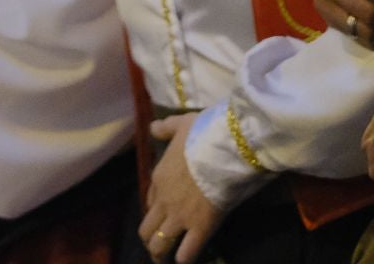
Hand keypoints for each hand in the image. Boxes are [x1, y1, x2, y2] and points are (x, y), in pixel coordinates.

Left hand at [139, 114, 226, 263]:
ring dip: (160, 253)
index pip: (149, 200)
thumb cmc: (205, 133)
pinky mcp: (200, 228)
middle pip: (147, 228)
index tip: (164, 210)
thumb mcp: (182, 123)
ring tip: (166, 258)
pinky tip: (186, 260)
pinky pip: (186, 253)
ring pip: (159, 244)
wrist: (227, 147)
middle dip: (151, 237)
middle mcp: (164, 200)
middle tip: (159, 241)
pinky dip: (184, 259)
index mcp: (160, 177)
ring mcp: (180, 216)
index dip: (155, 207)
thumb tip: (153, 128)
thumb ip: (166, 128)